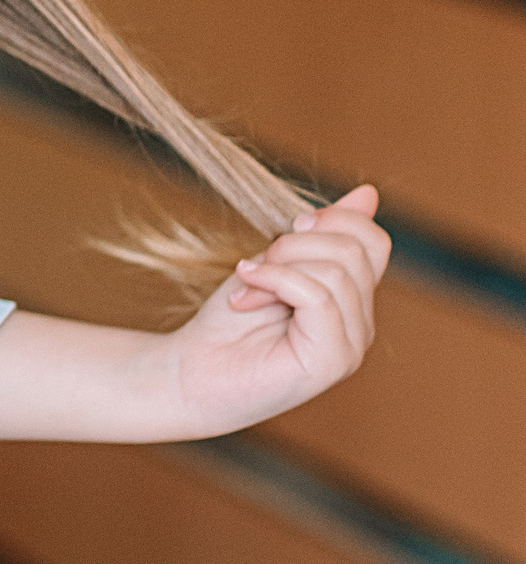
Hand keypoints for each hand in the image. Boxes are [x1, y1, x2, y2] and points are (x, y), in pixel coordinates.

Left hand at [163, 184, 389, 436]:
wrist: (191, 370)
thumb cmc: (229, 320)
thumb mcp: (275, 262)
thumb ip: (320, 235)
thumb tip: (368, 193)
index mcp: (353, 300)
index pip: (374, 240)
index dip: (330, 219)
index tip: (288, 229)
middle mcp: (361, 325)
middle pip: (354, 249)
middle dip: (294, 244)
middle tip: (256, 268)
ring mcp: (351, 346)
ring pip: (336, 270)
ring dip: (278, 266)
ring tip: (249, 287)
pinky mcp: (332, 361)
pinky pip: (318, 296)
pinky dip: (274, 282)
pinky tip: (245, 296)